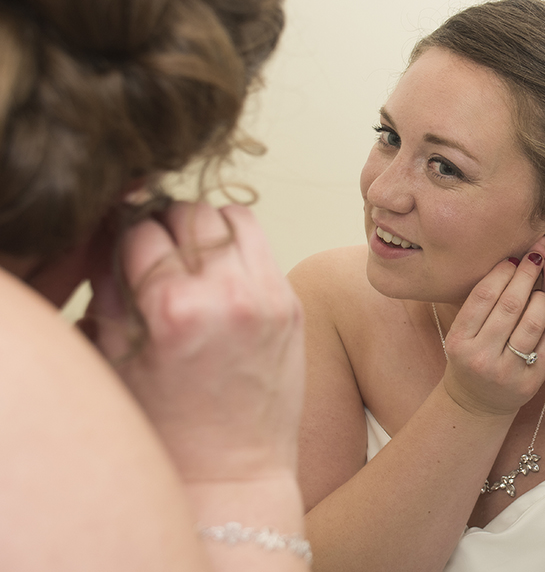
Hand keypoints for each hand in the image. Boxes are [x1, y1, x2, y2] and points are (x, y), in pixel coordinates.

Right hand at [81, 201, 304, 481]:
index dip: (125, 237)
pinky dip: (239, 246)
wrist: (234, 470)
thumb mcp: (119, 359)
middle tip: (157, 249)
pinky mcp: (291, 304)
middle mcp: (228, 296)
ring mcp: (268, 297)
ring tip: (193, 255)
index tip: (124, 248)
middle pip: (190, 214)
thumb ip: (113, 289)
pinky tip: (223, 273)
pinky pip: (262, 245)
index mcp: (175, 311)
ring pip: (234, 217)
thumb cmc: (172, 427)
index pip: (141, 231)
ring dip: (208, 227)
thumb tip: (115, 237)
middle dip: (166, 225)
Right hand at [439, 253, 544, 418]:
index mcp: (460, 341)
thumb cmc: (471, 357)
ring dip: (541, 299)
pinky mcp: (529, 384)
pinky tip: (540, 326)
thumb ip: (481, 304)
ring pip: (534, 323)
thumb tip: (511, 263)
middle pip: (511, 305)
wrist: (476, 404)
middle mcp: (481, 358)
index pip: (484, 295)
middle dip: (526, 276)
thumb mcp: (463, 333)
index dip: (502, 272)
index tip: (513, 260)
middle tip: (535, 261)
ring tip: (540, 292)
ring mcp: (506, 373)